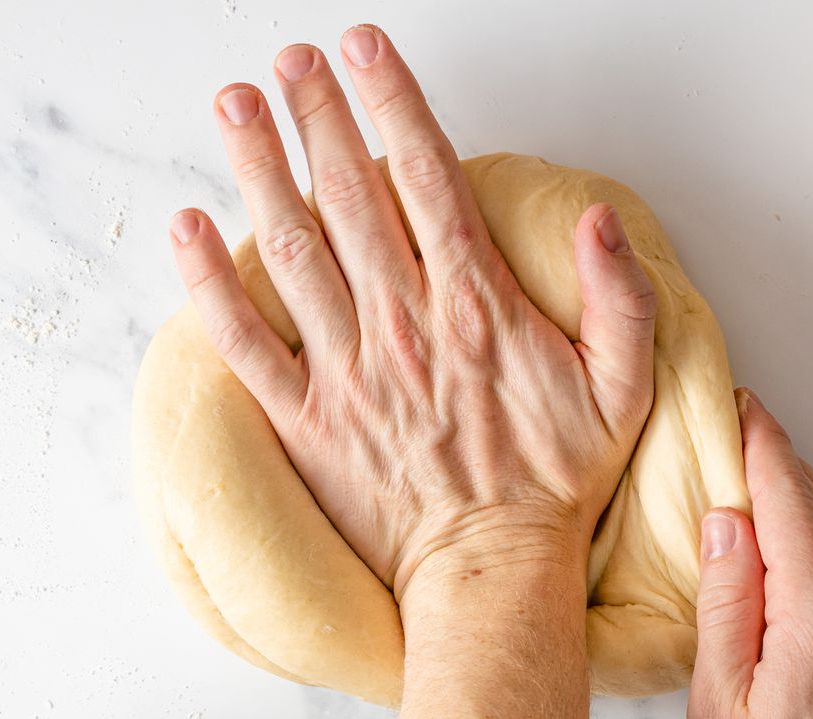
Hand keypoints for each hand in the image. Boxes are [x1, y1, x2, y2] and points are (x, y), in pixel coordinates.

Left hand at [168, 25, 656, 597]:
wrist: (491, 573)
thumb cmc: (555, 483)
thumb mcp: (624, 391)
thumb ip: (621, 301)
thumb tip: (603, 221)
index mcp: (476, 310)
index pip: (427, 182)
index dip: (393, 105)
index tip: (363, 49)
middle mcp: (404, 327)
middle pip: (350, 198)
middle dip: (316, 117)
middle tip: (289, 62)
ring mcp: (347, 372)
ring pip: (295, 250)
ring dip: (260, 171)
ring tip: (234, 107)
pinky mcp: (306, 419)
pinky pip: (246, 343)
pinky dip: (211, 285)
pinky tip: (188, 229)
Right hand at [689, 390, 812, 718]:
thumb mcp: (719, 708)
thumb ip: (727, 603)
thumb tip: (726, 521)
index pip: (790, 497)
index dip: (762, 442)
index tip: (739, 404)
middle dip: (783, 465)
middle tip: (736, 443)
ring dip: (806, 508)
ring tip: (754, 499)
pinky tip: (789, 568)